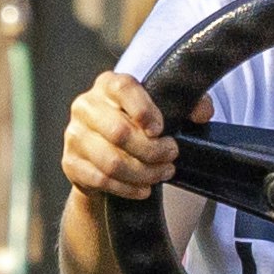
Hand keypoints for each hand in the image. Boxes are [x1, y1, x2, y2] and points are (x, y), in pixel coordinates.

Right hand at [59, 67, 178, 202]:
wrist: (105, 155)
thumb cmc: (139, 126)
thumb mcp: (164, 109)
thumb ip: (189, 105)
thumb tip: (202, 113)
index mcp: (108, 84)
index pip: (124, 89)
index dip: (145, 110)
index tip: (161, 130)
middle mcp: (85, 106)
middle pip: (120, 132)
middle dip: (152, 150)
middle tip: (171, 156)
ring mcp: (74, 135)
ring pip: (112, 161)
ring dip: (143, 173)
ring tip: (163, 173)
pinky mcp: (70, 163)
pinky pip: (102, 180)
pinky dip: (128, 188)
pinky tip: (144, 189)